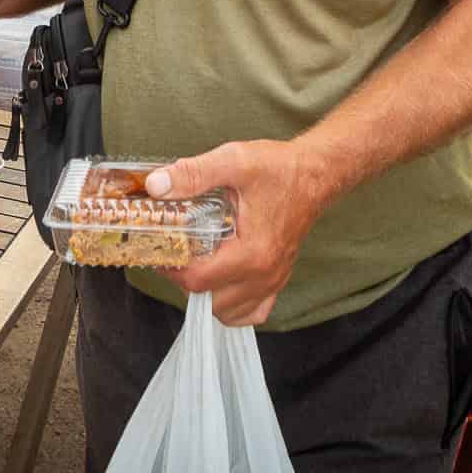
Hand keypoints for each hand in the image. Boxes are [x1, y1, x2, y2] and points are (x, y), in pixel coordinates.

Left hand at [150, 140, 325, 326]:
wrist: (315, 174)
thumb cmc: (279, 168)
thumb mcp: (233, 161)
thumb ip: (194, 174)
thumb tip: (156, 186)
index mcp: (252, 251)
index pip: (199, 280)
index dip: (172, 269)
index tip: (160, 252)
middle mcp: (265, 274)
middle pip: (210, 301)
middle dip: (185, 282)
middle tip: (175, 255)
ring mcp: (273, 280)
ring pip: (229, 312)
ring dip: (206, 295)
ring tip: (195, 265)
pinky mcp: (278, 279)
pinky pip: (253, 311)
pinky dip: (232, 306)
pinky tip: (220, 282)